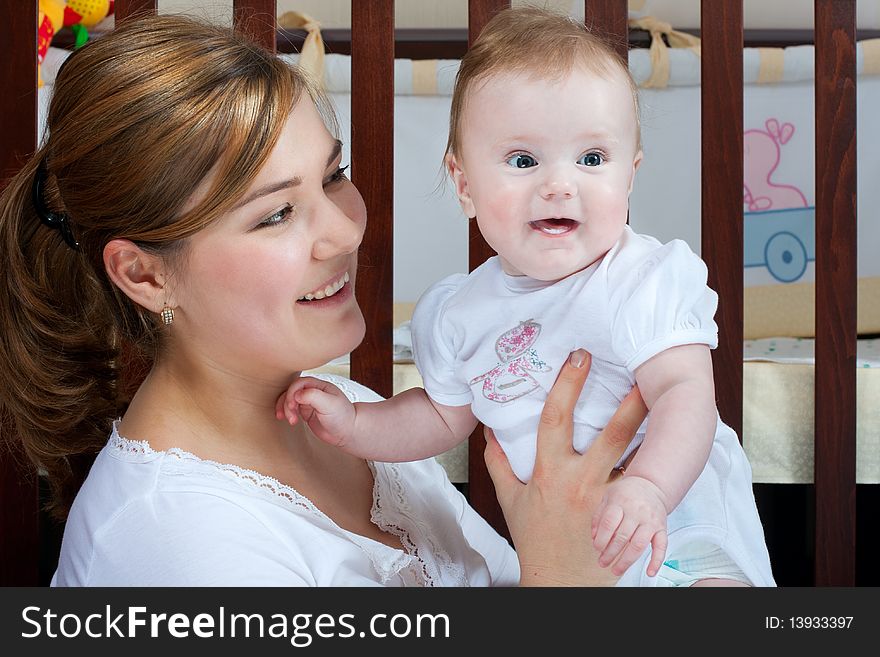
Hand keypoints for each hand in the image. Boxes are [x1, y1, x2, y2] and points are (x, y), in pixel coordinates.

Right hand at [274, 376, 355, 446]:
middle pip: (291, 391)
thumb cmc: (343, 416)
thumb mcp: (329, 403)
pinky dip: (287, 414)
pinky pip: (291, 409)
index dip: (292, 393)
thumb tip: (296, 394)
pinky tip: (288, 420)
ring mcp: (309, 402)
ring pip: (289, 400)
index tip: (292, 405)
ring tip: (291, 421)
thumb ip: (312, 395)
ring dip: (285, 409)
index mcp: (319, 386)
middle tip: (290, 415)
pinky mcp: (306, 413)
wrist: (348, 432)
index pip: (299, 383)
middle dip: (287, 403)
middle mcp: (313, 392)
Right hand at [485, 350, 647, 585]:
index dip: (566, 384)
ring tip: (663, 401)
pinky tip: (670, 445)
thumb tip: (490, 431)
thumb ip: (499, 464)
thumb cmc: (534, 540)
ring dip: (650, 431)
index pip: (554, 418)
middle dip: (626, 403)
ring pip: (635, 459)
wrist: (559, 583)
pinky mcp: (624, 517)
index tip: (578, 357)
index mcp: (547, 472)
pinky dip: (656, 464)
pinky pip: (645, 485)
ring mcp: (605, 502)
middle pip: (609, 436)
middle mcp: (578, 483)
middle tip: (639, 372)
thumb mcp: (510, 501)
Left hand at [592, 475, 667, 576]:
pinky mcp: (662, 528)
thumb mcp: (608, 498)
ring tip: (616, 570)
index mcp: (620, 501)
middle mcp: (637, 511)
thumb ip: (599, 517)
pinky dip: (656, 561)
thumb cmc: (626, 493)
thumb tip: (594, 538)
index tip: (597, 548)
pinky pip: (661, 546)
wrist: (650, 485)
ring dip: (626, 561)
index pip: (609, 524)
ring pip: (639, 545)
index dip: (601, 539)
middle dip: (610, 553)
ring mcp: (651, 520)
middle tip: (602, 562)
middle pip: (622, 537)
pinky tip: (650, 572)